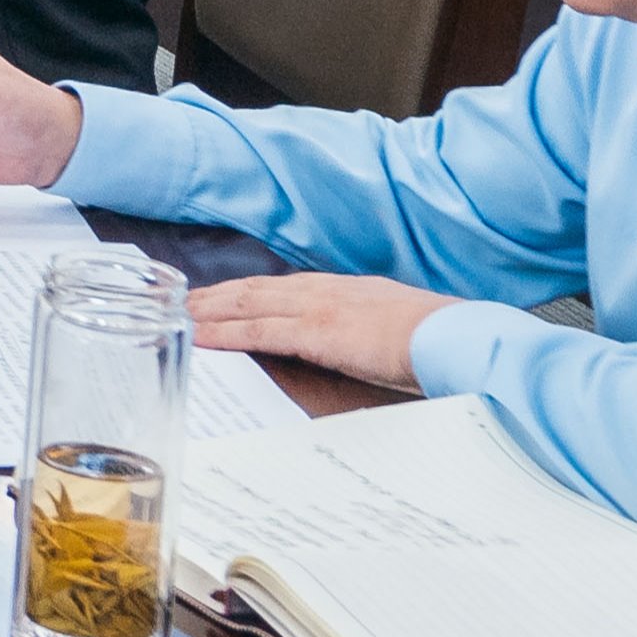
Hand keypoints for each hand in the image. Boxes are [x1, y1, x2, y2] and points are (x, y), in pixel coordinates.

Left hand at [183, 271, 451, 391]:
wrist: (458, 339)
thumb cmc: (440, 342)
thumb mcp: (398, 331)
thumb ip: (369, 334)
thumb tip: (358, 349)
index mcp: (346, 290)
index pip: (283, 287)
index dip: (246, 291)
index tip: (218, 296)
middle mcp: (326, 290)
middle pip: (255, 289)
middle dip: (215, 296)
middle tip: (180, 301)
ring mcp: (319, 307)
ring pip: (247, 304)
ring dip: (209, 311)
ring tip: (178, 316)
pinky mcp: (316, 331)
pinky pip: (257, 331)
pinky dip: (224, 333)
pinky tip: (200, 336)